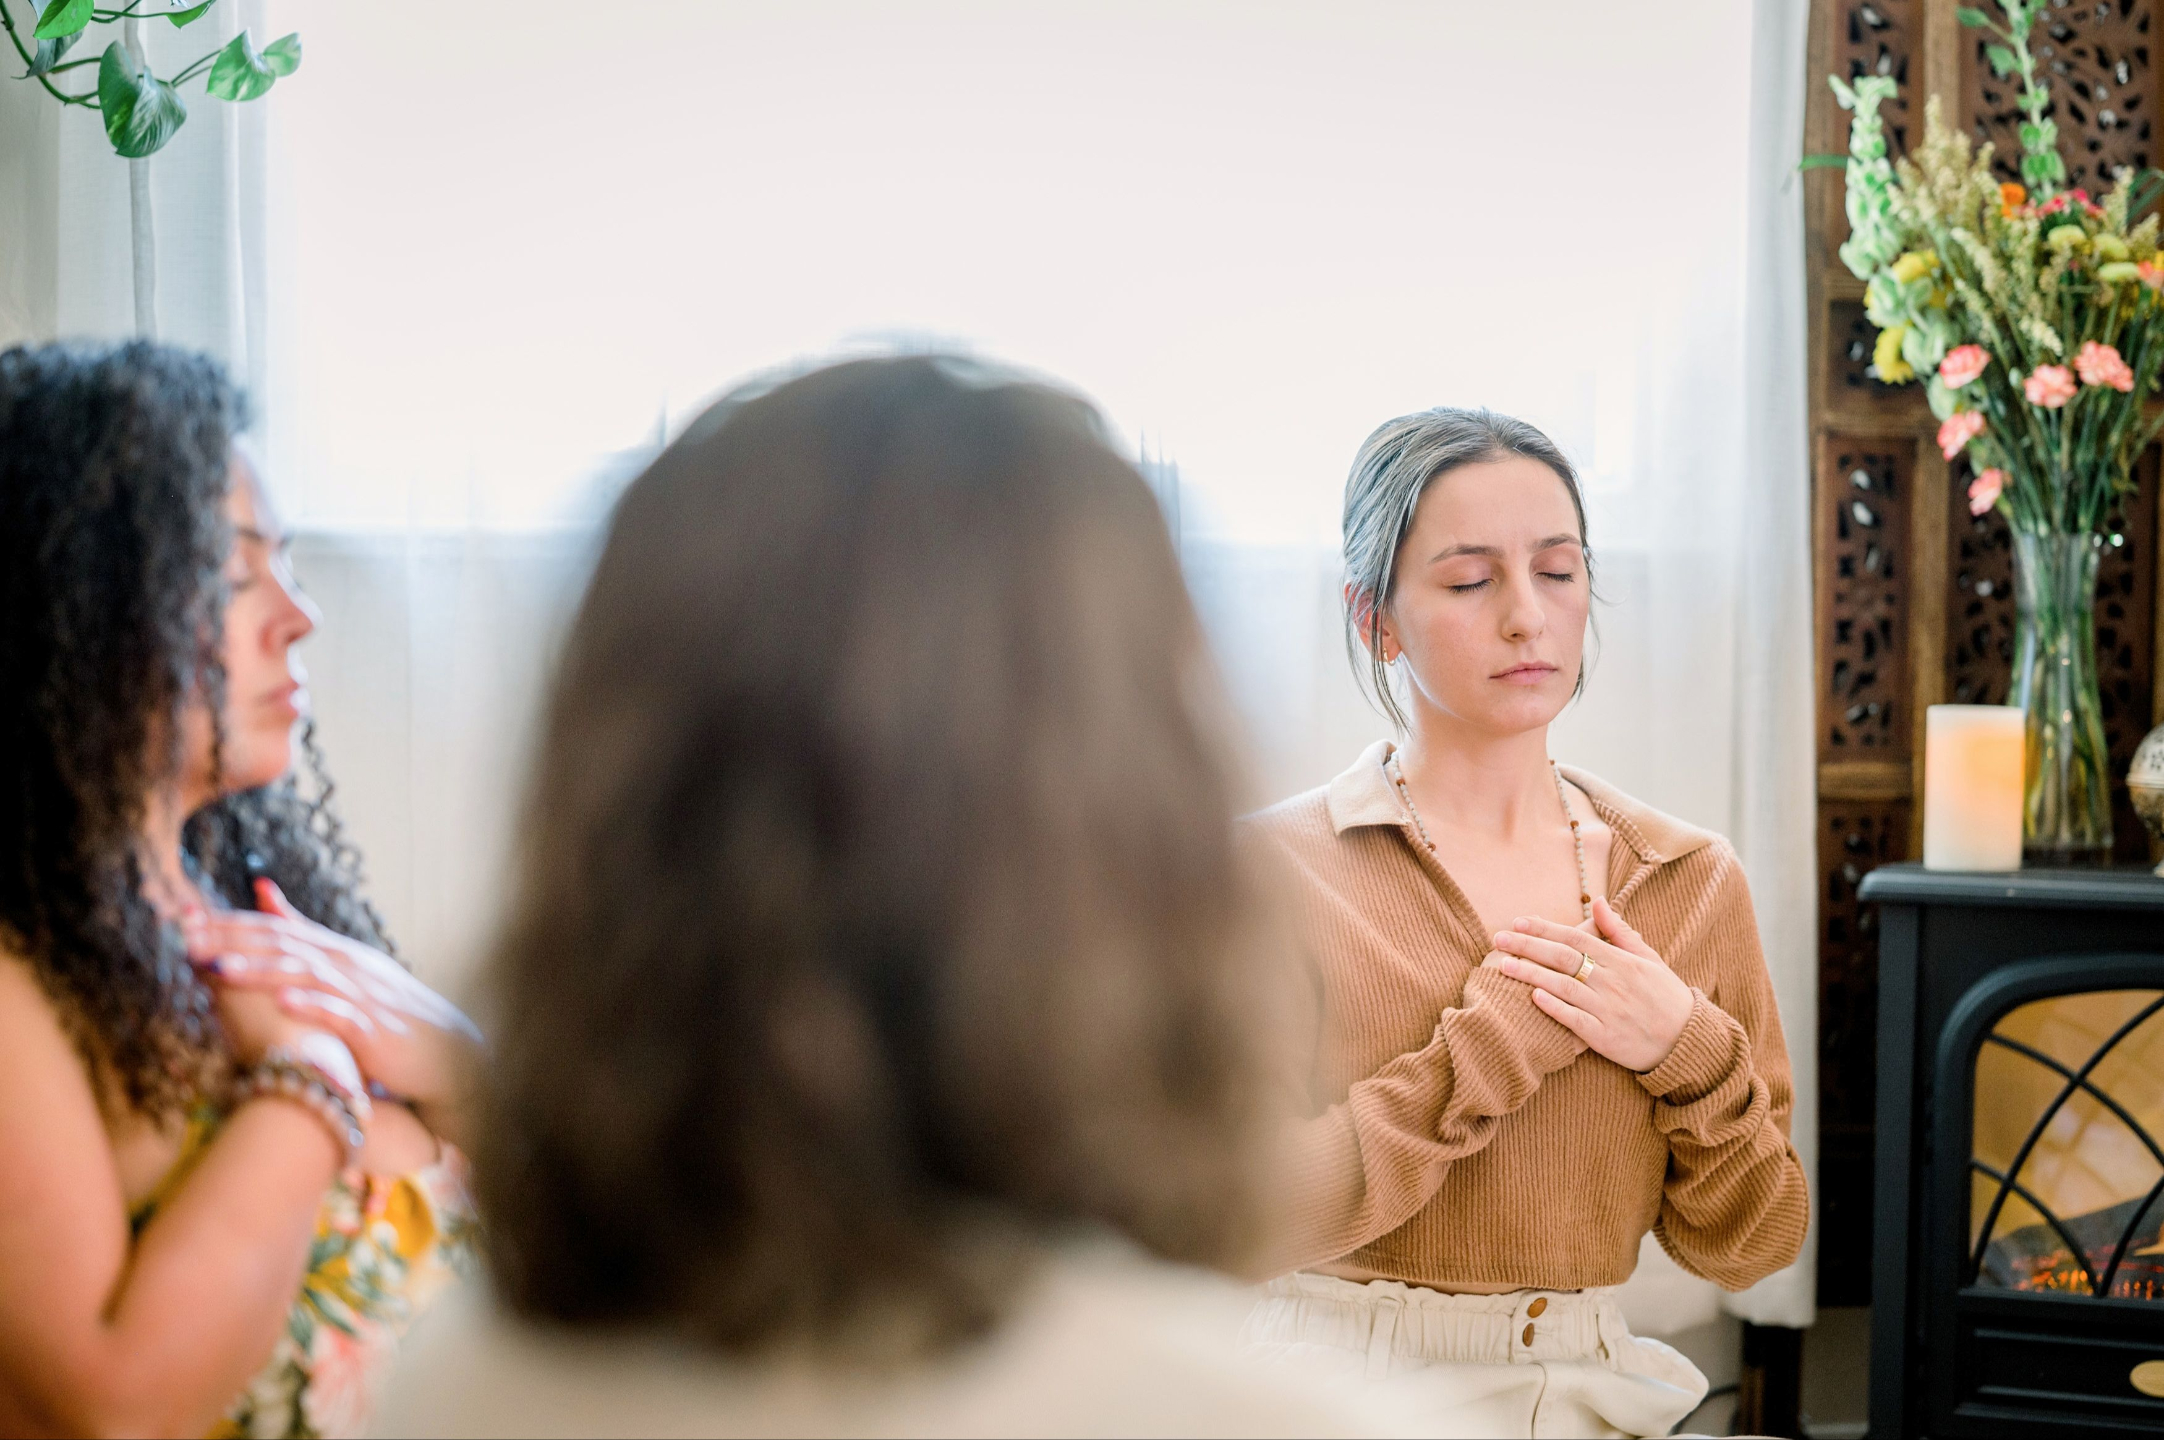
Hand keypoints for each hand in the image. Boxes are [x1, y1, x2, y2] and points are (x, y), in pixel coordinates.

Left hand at [184, 880, 481, 1140]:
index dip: (229, 922)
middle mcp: (348, 965)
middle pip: (283, 946)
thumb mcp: (346, 965)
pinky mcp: (375, 1029)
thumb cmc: (392, 1013)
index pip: (275, 929)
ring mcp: (363, 996)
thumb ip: (304, 929)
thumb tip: (261, 888)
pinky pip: (340, 1014)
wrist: (447, 1052)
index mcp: (337, 951)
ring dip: (260, 972)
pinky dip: (311, 1006)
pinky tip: (282, 1003)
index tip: (182, 917)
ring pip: (306, 976)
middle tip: (184, 937)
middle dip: (232, 942)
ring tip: (218, 970)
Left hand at [1487, 897, 1693, 1072]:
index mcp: (1622, 961)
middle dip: (1528, 946)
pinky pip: (1574, 1020)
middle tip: (1498, 939)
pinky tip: (1532, 996)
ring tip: (1504, 965)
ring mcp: (1608, 1010)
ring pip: (1563, 986)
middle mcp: (1613, 982)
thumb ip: (1619, 931)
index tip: (1518, 921)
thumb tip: (1598, 900)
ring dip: (1531, 974)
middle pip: (1563, 958)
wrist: (1687, 1041)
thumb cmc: (1666, 997)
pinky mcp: (1605, 1038)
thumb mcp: (1649, 959)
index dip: (1545, 928)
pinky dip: (1554, 1007)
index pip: (1576, 938)